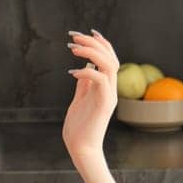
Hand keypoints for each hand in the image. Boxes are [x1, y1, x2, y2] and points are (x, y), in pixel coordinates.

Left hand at [63, 29, 118, 162]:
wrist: (81, 149)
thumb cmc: (79, 128)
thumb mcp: (79, 101)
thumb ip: (84, 85)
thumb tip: (83, 67)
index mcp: (106, 88)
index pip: (109, 59)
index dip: (100, 43)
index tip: (86, 33)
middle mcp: (110, 89)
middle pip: (110, 58)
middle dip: (93, 43)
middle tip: (74, 36)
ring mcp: (109, 96)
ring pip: (108, 65)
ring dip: (91, 52)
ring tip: (72, 48)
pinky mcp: (104, 104)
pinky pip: (99, 80)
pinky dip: (86, 72)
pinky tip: (71, 73)